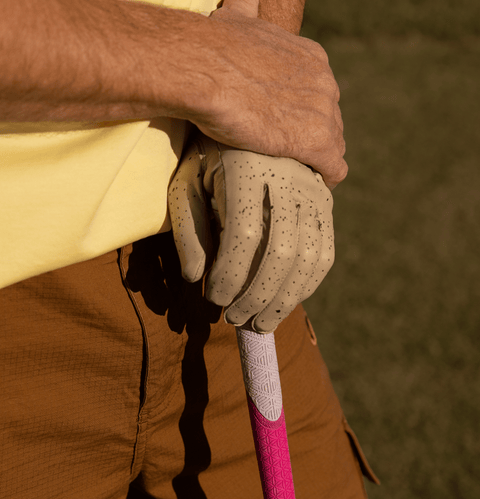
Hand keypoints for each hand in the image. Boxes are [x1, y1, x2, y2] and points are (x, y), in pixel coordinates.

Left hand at [167, 127, 333, 333]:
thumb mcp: (186, 183)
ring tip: (259, 323)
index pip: (244, 236)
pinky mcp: (326, 202)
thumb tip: (195, 278)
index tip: (214, 299)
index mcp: (248, 167)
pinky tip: (284, 303)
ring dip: (284, 301)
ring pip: (308, 258)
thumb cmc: (208, 156)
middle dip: (257, 297)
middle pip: (281, 253)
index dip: (230, 276)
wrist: (254, 114)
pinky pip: (324, 254)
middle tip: (235, 319)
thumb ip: (187, 229)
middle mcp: (288, 176)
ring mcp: (313, 189)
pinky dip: (306, 286)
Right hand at [190, 0, 346, 190]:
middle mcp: (324, 83)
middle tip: (287, 152)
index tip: (288, 126)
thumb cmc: (215, 47)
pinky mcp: (315, 142)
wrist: (204, 69)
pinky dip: (326, 178)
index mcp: (311, 58)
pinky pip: (333, 168)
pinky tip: (315, 184)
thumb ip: (248, 10)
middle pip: (330, 120)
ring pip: (333, 145)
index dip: (305, 113)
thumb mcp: (237, 18)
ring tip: (296, 172)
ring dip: (316, 159)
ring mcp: (323, 113)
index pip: (320, 94)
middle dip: (312, 136)